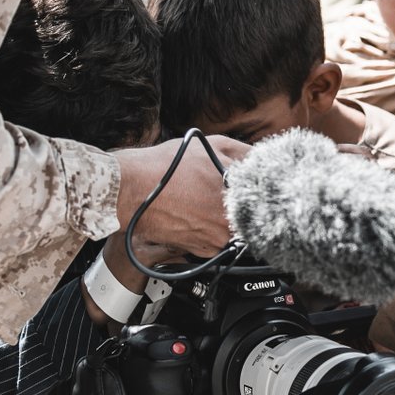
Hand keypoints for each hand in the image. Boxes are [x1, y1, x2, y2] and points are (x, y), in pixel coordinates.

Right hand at [114, 135, 249, 258]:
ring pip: (232, 227)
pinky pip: (215, 239)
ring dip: (222, 216)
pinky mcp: (202, 250)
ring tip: (200, 200)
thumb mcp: (212, 144)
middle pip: (249, 212)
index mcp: (239, 192)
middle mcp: (231, 220)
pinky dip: (208, 228)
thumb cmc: (166, 166)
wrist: (130, 189)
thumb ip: (244, 153)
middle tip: (217, 189)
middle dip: (238, 201)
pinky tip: (192, 213)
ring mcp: (217, 238)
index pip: (263, 193)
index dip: (256, 186)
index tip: (248, 183)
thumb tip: (262, 159)